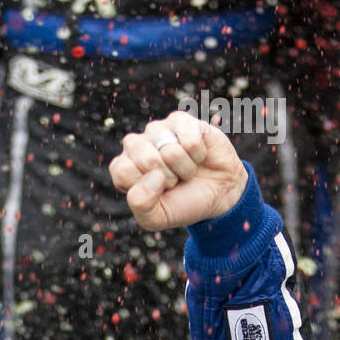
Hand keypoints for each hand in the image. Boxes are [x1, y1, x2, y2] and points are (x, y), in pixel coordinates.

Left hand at [109, 111, 247, 230]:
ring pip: (170, 150)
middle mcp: (137, 145)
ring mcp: (158, 129)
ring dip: (184, 168)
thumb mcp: (156, 218)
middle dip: (167, 178)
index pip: (123, 172)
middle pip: (146, 159)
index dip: (145, 187)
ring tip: (186, 170)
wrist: (216, 193)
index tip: (157, 192)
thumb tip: (154, 175)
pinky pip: (190, 141)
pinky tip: (198, 155)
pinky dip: (198, 155)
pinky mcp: (181, 120)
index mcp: (124, 168)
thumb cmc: (182, 204)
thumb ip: (141, 205)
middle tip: (174, 181)